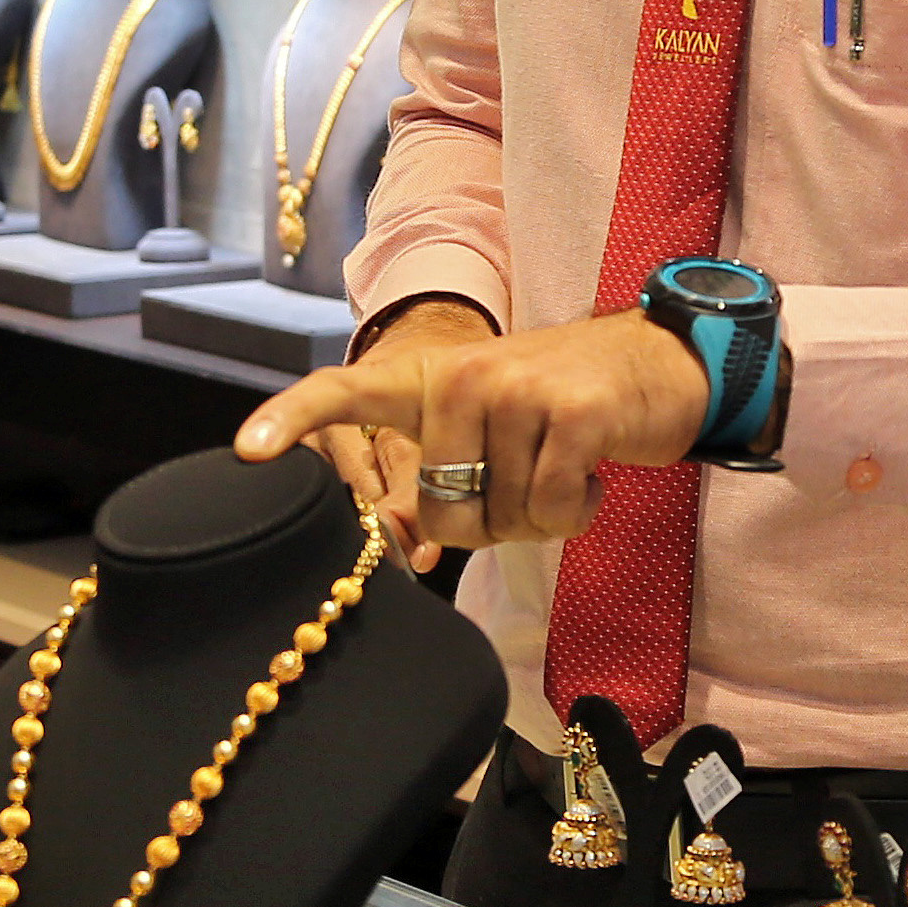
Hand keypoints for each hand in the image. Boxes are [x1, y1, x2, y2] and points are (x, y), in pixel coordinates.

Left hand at [237, 306, 707, 552]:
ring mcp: (519, 391)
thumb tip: (401, 543)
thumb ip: (441, 476)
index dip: (293, 419)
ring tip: (563, 468)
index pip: (347, 391)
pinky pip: (551, 510)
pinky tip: (591, 475)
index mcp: (432, 378)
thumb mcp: (490, 429)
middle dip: (487, 524)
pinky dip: (575, 512)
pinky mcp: (574, 415)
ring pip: (502, 520)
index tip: (247, 450)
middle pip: (440, 511)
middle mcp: (466, 376)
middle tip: (525, 484)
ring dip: (541, 516)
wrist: (660, 363)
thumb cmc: (562, 410)